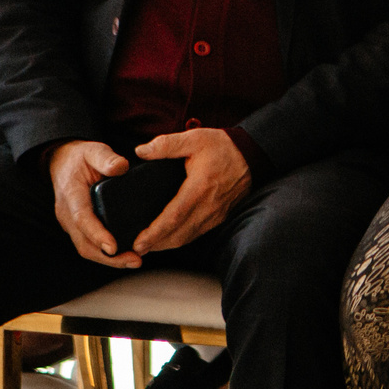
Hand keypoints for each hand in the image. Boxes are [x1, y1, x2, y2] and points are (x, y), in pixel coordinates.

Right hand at [50, 140, 137, 266]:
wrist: (63, 163)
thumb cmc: (81, 158)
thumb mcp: (93, 150)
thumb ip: (106, 158)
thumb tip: (121, 167)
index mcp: (71, 194)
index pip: (82, 218)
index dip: (97, 235)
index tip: (113, 247)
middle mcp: (67, 214)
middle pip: (84, 243)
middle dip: (108, 257)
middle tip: (135, 260)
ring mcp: (71, 224)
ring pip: (87, 249)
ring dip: (110, 260)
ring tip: (135, 261)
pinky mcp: (78, 229)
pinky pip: (90, 245)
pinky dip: (107, 255)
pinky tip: (127, 256)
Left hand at [129, 128, 253, 255]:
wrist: (253, 155)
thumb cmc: (222, 146)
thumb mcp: (194, 138)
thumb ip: (166, 144)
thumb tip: (140, 151)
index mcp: (199, 187)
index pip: (174, 217)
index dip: (155, 233)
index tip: (138, 243)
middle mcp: (208, 206)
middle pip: (179, 234)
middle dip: (156, 245)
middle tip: (135, 250)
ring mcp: (216, 214)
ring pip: (188, 237)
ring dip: (167, 245)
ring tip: (148, 247)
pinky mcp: (220, 216)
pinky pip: (197, 233)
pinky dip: (180, 239)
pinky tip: (168, 238)